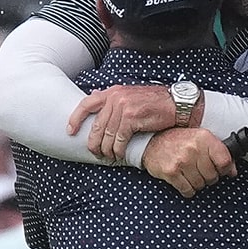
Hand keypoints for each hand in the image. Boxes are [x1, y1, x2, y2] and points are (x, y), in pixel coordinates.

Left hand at [72, 83, 190, 159]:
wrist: (177, 103)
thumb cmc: (155, 103)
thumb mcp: (130, 96)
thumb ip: (114, 100)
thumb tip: (97, 100)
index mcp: (112, 91)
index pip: (86, 104)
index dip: (76, 118)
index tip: (70, 131)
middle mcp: (115, 97)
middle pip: (96, 125)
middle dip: (94, 142)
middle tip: (95, 153)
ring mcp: (123, 107)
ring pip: (107, 135)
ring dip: (107, 149)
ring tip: (108, 157)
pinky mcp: (132, 118)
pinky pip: (119, 139)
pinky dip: (118, 150)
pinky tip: (119, 155)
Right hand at [140, 128, 235, 197]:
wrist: (152, 141)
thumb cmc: (179, 141)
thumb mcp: (201, 139)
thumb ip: (219, 153)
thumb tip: (233, 171)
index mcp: (204, 138)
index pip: (225, 161)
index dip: (225, 169)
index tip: (221, 170)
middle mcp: (193, 149)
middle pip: (213, 176)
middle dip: (208, 177)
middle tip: (200, 170)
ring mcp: (182, 161)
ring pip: (201, 185)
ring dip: (197, 183)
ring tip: (190, 173)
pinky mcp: (171, 172)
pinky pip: (188, 190)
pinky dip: (187, 189)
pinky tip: (183, 180)